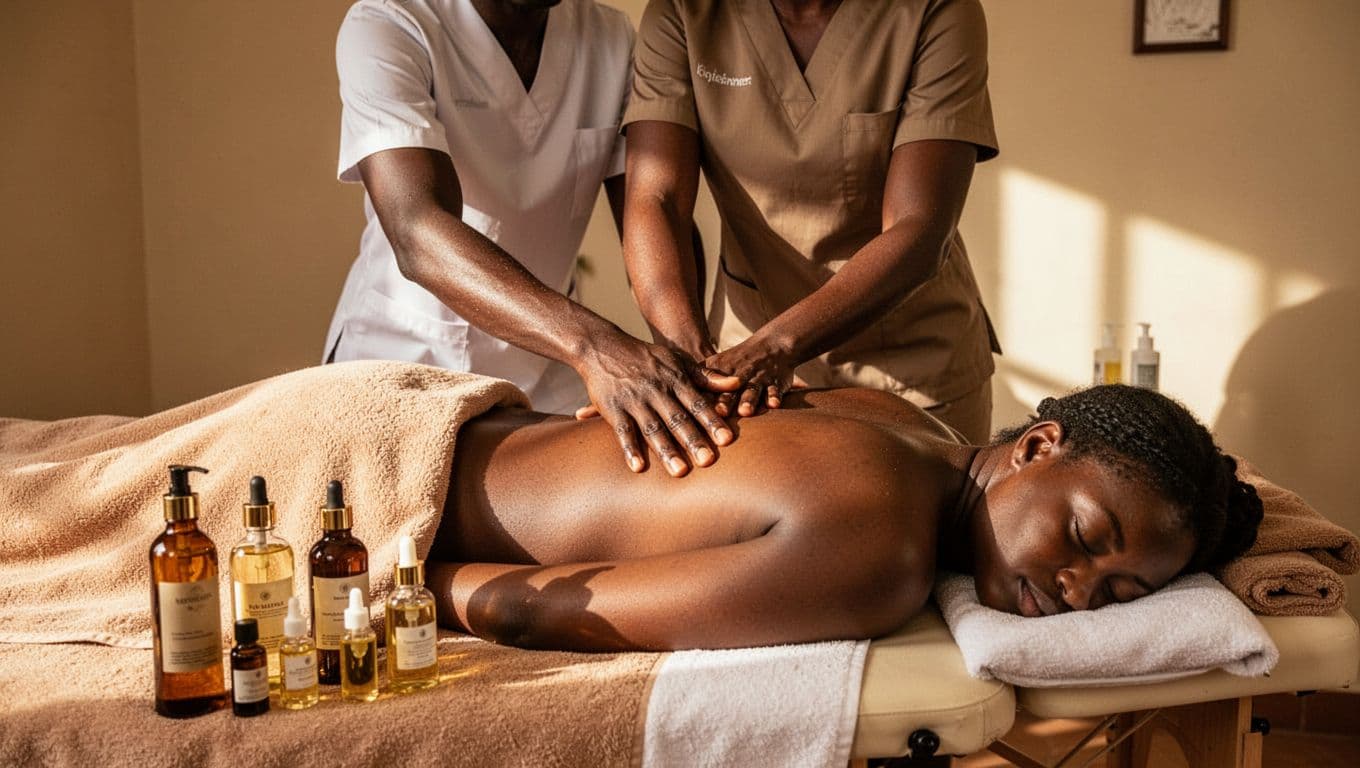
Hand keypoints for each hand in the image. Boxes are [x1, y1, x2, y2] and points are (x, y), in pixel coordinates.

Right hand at [574, 332, 740, 476]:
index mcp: (675, 380)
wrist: (603, 346)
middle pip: (678, 419)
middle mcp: (656, 391)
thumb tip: (737, 383)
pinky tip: (639, 468)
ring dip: (667, 450)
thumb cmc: (647, 358)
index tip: (727, 439)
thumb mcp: (678, 360)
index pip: (697, 403)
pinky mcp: (613, 409)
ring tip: (680, 472)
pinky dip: (630, 449)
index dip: (712, 421)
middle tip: (708, 462)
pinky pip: (623, 432)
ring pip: (653, 428)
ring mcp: (634, 401)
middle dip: (693, 440)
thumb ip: (706, 376)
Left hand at [703, 335, 802, 416]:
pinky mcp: (775, 383)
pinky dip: (774, 396)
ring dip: (749, 400)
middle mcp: (739, 376)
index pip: (711, 385)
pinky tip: (773, 405)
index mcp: (722, 371)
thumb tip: (675, 400)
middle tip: (720, 413)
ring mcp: (758, 379)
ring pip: (752, 390)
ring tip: (745, 411)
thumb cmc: (737, 361)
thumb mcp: (717, 364)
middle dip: (726, 401)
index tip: (698, 409)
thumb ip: (699, 379)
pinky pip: (775, 390)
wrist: (772, 346)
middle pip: (730, 390)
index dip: (705, 396)